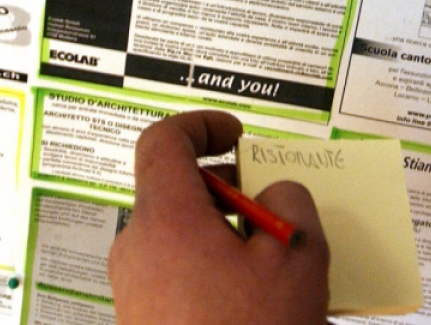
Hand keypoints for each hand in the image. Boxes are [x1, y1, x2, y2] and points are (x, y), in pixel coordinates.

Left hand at [109, 111, 329, 323]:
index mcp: (165, 219)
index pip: (163, 142)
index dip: (201, 125)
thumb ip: (290, 203)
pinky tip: (256, 307)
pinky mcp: (141, 324)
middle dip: (230, 195)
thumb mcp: (297, 258)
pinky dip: (214, 274)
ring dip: (226, 239)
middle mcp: (136, 249)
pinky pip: (177, 277)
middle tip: (277, 217)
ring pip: (180, 239)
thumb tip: (275, 193)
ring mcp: (133, 292)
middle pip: (177, 194)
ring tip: (277, 272)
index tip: (238, 135)